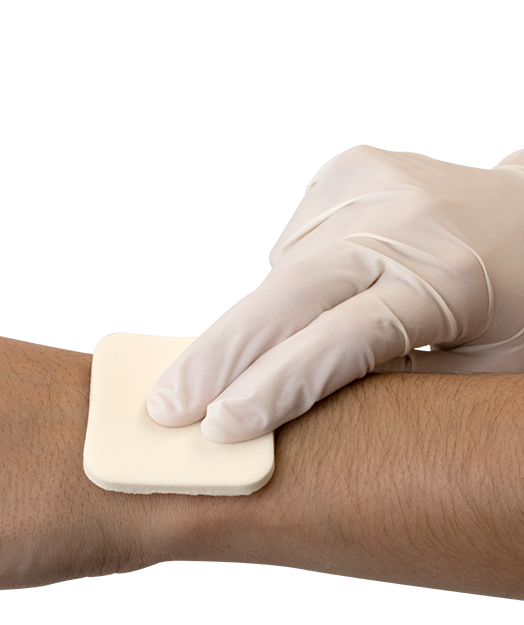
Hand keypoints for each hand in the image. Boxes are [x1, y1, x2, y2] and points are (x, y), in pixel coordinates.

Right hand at [146, 145, 523, 442]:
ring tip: (271, 355)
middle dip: (217, 357)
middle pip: (286, 294)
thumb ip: (383, 391)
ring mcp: (372, 185)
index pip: (342, 337)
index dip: (275, 386)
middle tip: (164, 406)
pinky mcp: (349, 170)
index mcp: (448, 277)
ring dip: (261, 325)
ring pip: (280, 275)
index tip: (220, 426)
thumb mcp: (470, 375)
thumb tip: (287, 419)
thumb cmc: (514, 308)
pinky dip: (289, 284)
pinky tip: (319, 295)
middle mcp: (403, 220)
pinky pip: (291, 245)